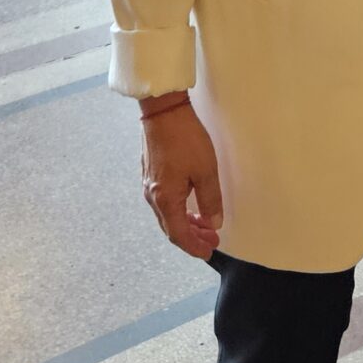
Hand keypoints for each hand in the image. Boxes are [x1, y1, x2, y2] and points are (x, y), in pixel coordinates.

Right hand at [139, 103, 221, 259]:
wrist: (163, 110)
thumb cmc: (184, 138)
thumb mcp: (205, 170)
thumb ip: (210, 200)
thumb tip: (213, 222)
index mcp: (165, 199)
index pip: (179, 234)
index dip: (194, 247)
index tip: (208, 252)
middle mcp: (153, 196)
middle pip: (171, 227)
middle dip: (192, 237)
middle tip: (212, 240)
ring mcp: (149, 185)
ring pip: (167, 215)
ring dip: (186, 223)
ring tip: (205, 224)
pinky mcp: (150, 174)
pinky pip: (164, 202)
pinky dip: (179, 210)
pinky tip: (191, 205)